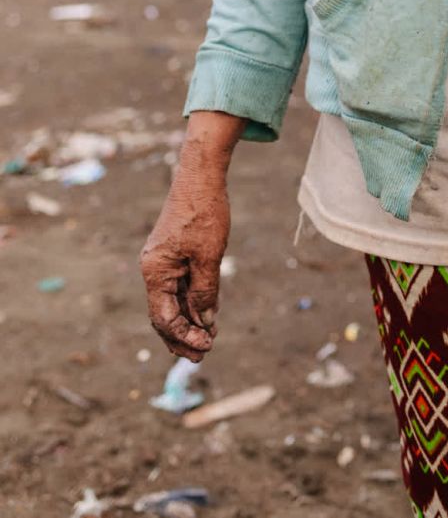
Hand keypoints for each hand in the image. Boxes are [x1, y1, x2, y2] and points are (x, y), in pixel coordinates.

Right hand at [140, 113, 242, 360]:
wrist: (201, 176)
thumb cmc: (204, 212)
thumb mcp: (209, 256)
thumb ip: (205, 291)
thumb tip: (205, 322)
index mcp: (155, 272)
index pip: (164, 317)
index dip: (183, 336)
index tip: (206, 347)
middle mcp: (154, 270)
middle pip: (164, 314)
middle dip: (182, 336)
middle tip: (203, 354)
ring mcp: (163, 262)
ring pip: (173, 301)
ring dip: (189, 321)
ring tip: (206, 341)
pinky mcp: (174, 254)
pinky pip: (180, 286)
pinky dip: (193, 302)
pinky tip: (208, 315)